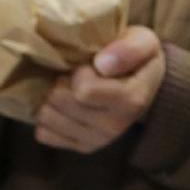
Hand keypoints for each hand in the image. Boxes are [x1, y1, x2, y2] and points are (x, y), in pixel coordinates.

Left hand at [34, 26, 164, 153]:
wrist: (145, 87)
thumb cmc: (139, 59)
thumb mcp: (144, 41)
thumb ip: (130, 48)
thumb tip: (103, 64)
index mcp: (131, 100)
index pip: (83, 90)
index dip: (78, 72)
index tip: (87, 65)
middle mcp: (114, 127)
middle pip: (59, 101)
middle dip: (60, 83)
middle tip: (70, 75)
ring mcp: (97, 141)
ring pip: (47, 118)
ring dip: (50, 99)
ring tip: (65, 89)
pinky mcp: (82, 147)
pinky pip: (44, 134)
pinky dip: (47, 118)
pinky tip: (61, 106)